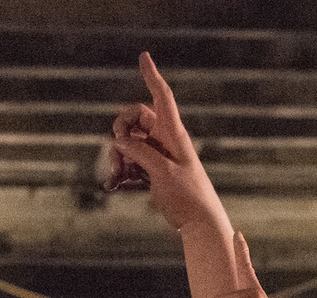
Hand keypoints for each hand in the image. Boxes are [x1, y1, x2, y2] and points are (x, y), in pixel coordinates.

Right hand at [110, 52, 225, 232]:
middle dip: (121, 129)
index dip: (152, 77)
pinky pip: (133, 160)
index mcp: (174, 135)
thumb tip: (121, 140)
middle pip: (137, 118)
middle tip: (117, 148)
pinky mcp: (154, 170)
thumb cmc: (188, 197)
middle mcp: (166, 140)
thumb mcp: (163, 173)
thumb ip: (141, 153)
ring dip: (119, 153)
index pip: (162, 98)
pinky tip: (116, 181)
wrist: (200, 223)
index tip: (144, 57)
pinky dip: (123, 167)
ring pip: (131, 141)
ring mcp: (160, 155)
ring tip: (117, 173)